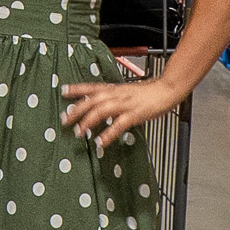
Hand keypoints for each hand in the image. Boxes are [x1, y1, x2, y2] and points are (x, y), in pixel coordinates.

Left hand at [60, 74, 181, 150]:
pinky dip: (109, 134)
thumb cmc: (147, 92)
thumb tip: (100, 105)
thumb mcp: (126, 91)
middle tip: (65, 120)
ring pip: (102, 110)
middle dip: (77, 110)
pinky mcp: (135, 114)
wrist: (166, 89)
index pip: (91, 87)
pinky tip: (101, 142)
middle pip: (92, 100)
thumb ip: (113, 97)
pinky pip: (119, 124)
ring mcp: (125, 104)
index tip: (63, 92)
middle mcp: (117, 94)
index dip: (77, 89)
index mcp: (114, 89)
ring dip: (88, 121)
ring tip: (79, 132)